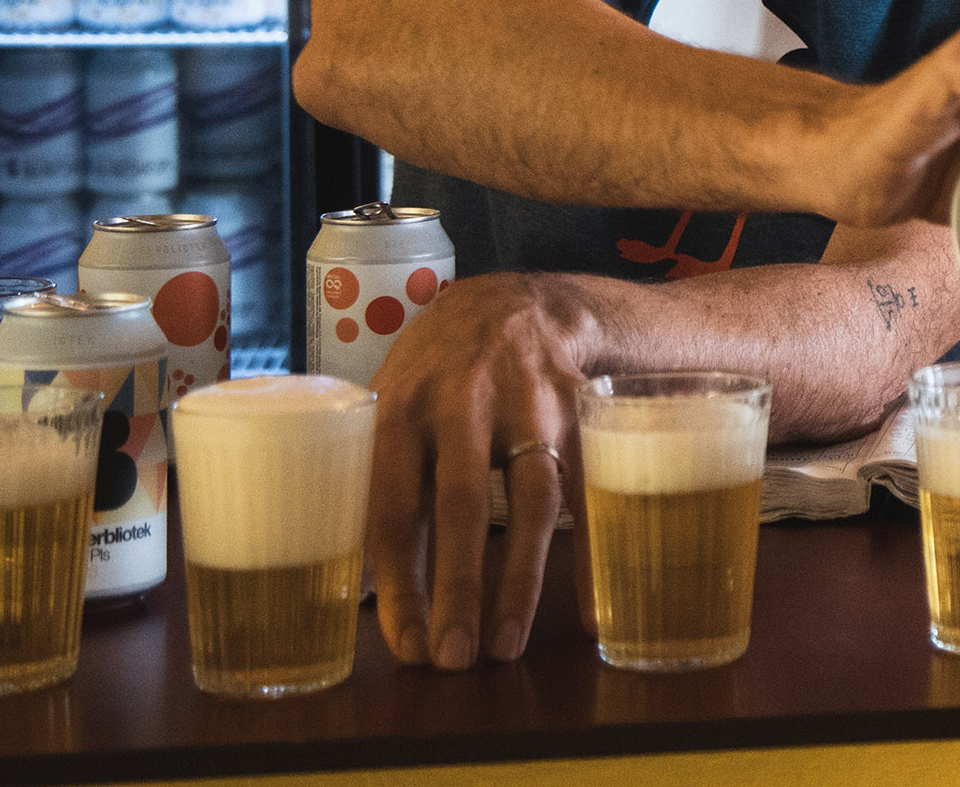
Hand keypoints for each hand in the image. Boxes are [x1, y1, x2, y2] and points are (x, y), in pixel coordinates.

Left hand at [365, 271, 603, 668]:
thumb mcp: (396, 405)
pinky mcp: (577, 413)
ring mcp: (527, 407)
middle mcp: (462, 405)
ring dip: (518, 580)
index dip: (397, 582)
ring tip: (505, 644)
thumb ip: (386, 479)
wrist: (518, 302)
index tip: (405, 643)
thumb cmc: (440, 372)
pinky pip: (585, 488)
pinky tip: (594, 602)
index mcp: (401, 409)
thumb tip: (366, 582)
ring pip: (530, 500)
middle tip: (450, 657)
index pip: (392, 506)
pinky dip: (591, 547)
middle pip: (459, 505)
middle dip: (456, 587)